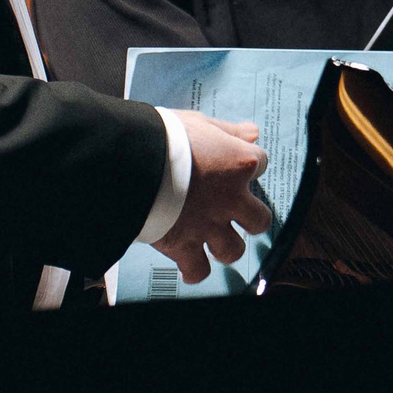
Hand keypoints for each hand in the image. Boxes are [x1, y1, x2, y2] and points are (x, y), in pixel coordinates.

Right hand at [155, 112, 270, 283]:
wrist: (131, 161)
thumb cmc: (163, 136)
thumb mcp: (199, 123)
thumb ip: (229, 131)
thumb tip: (253, 133)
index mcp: (238, 164)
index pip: (261, 163)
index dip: (246, 164)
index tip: (232, 165)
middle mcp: (230, 199)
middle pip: (260, 220)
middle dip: (250, 219)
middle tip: (233, 212)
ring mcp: (209, 226)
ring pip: (233, 250)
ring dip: (224, 246)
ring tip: (212, 240)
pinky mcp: (184, 245)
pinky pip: (198, 270)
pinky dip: (194, 269)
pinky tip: (189, 264)